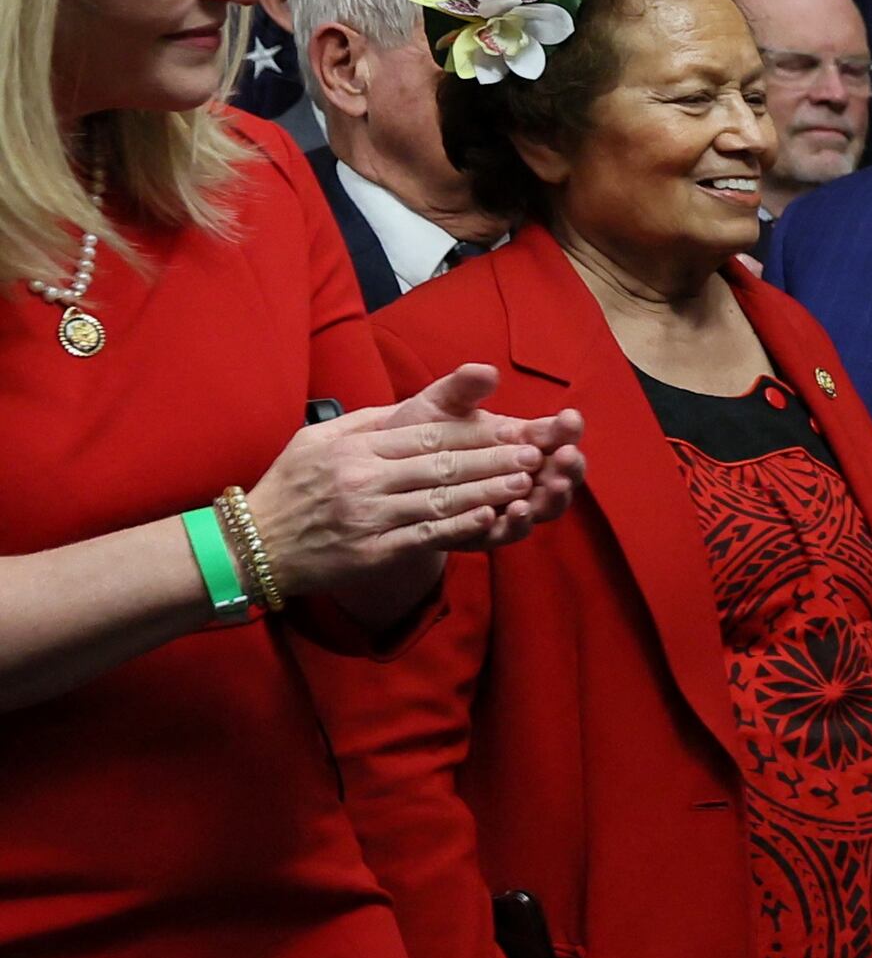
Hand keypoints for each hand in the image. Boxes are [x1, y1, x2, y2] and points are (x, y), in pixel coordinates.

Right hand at [242, 366, 592, 626]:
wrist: (251, 545)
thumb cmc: (290, 487)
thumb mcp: (318, 440)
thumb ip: (368, 423)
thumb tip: (416, 405)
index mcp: (353, 447)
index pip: (425, 434)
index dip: (474, 432)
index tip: (513, 428)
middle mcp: (360, 479)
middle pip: (439, 464)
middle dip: (492, 458)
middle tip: (535, 453)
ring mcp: (366, 517)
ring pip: (438, 500)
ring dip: (487, 490)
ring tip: (527, 482)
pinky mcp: (370, 552)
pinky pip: (423, 536)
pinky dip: (459, 527)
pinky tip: (491, 518)